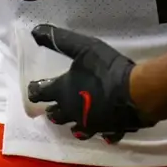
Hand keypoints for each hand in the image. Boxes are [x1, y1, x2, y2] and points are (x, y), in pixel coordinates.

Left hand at [27, 24, 155, 141]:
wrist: (134, 93)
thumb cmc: (106, 69)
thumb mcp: (83, 48)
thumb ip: (59, 40)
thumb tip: (34, 31)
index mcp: (63, 91)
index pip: (42, 93)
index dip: (35, 90)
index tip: (33, 89)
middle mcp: (73, 111)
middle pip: (57, 115)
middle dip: (53, 111)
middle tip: (51, 109)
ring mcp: (91, 123)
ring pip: (77, 130)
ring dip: (73, 126)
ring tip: (72, 126)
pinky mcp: (109, 130)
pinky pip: (103, 134)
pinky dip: (101, 133)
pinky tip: (103, 133)